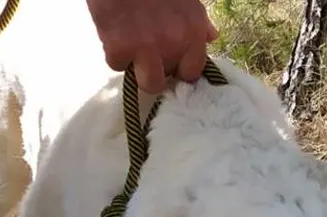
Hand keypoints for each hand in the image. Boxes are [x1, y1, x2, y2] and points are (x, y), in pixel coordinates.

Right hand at [85, 0, 219, 93]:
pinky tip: (115, 33)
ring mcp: (146, 49)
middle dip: (158, 70)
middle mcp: (174, 43)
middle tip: (148, 54)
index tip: (172, 63)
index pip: (193, 71)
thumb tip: (211, 37)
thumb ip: (198, 22)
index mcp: (193, 30)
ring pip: (147, 83)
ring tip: (133, 52)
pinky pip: (118, 65)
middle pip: (169, 78)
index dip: (180, 68)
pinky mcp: (119, 50)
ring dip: (139, 71)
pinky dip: (115, 54)